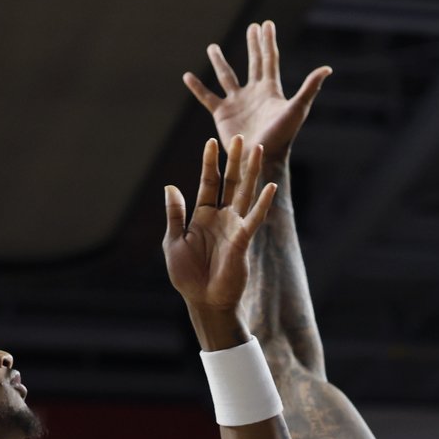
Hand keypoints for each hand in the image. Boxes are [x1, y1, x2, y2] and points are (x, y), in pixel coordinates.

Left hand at [163, 136, 276, 311]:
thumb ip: (175, 214)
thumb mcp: (173, 241)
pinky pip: (254, 218)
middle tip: (240, 138)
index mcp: (202, 216)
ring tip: (257, 150)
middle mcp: (221, 217)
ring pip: (244, 193)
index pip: (208, 183)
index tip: (210, 142)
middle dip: (234, 160)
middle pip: (229, 182)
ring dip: (251, 172)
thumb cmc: (187, 275)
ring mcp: (234, 226)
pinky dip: (262, 202)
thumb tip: (170, 186)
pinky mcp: (243, 240)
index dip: (209, 163)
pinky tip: (269, 186)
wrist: (203, 300)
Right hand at [183, 21, 329, 163]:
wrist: (261, 157)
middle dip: (253, 45)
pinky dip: (197, 87)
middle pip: (253, 62)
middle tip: (252, 27)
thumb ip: (309, 87)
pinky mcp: (222, 114)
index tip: (266, 24)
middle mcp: (253, 93)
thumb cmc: (282, 136)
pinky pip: (207, 97)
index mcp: (270, 90)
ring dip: (219, 61)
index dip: (267, 41)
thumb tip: (327, 68)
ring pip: (226, 76)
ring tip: (212, 47)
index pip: (269, 59)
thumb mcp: (297, 109)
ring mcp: (237, 103)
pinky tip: (187, 76)